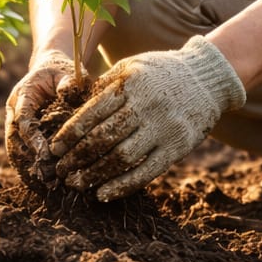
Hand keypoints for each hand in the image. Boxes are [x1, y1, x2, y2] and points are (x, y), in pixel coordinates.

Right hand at [3, 51, 74, 185]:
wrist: (50, 68)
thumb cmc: (62, 71)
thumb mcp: (68, 73)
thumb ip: (68, 83)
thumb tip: (69, 94)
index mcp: (22, 94)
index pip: (23, 119)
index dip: (33, 138)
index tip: (46, 153)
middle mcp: (14, 109)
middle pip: (14, 137)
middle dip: (27, 157)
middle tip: (45, 175)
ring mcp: (15, 120)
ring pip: (14, 146)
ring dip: (26, 163)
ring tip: (43, 181)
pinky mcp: (21, 130)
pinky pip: (21, 148)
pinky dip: (29, 162)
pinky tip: (42, 178)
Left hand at [50, 36, 245, 200]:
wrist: (207, 79)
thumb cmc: (158, 72)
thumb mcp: (130, 67)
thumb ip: (102, 87)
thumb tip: (69, 111)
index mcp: (130, 84)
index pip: (92, 113)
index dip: (70, 134)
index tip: (54, 149)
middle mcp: (146, 106)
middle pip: (104, 138)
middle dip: (78, 157)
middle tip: (60, 171)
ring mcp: (164, 128)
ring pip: (123, 158)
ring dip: (95, 174)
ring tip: (76, 183)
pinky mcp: (178, 148)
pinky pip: (147, 172)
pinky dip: (122, 186)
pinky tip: (102, 194)